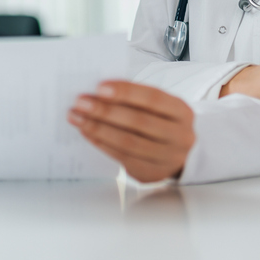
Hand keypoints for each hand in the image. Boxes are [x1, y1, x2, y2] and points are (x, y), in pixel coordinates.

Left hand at [68, 81, 194, 182]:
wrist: (179, 154)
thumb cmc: (161, 121)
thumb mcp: (159, 107)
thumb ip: (135, 98)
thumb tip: (98, 91)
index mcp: (182, 112)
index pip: (153, 98)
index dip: (126, 92)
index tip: (99, 87)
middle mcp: (180, 136)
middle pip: (139, 122)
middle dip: (106, 111)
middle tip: (80, 102)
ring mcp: (167, 157)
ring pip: (128, 142)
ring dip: (98, 128)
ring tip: (77, 117)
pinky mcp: (151, 172)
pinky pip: (122, 156)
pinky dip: (101, 143)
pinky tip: (86, 132)